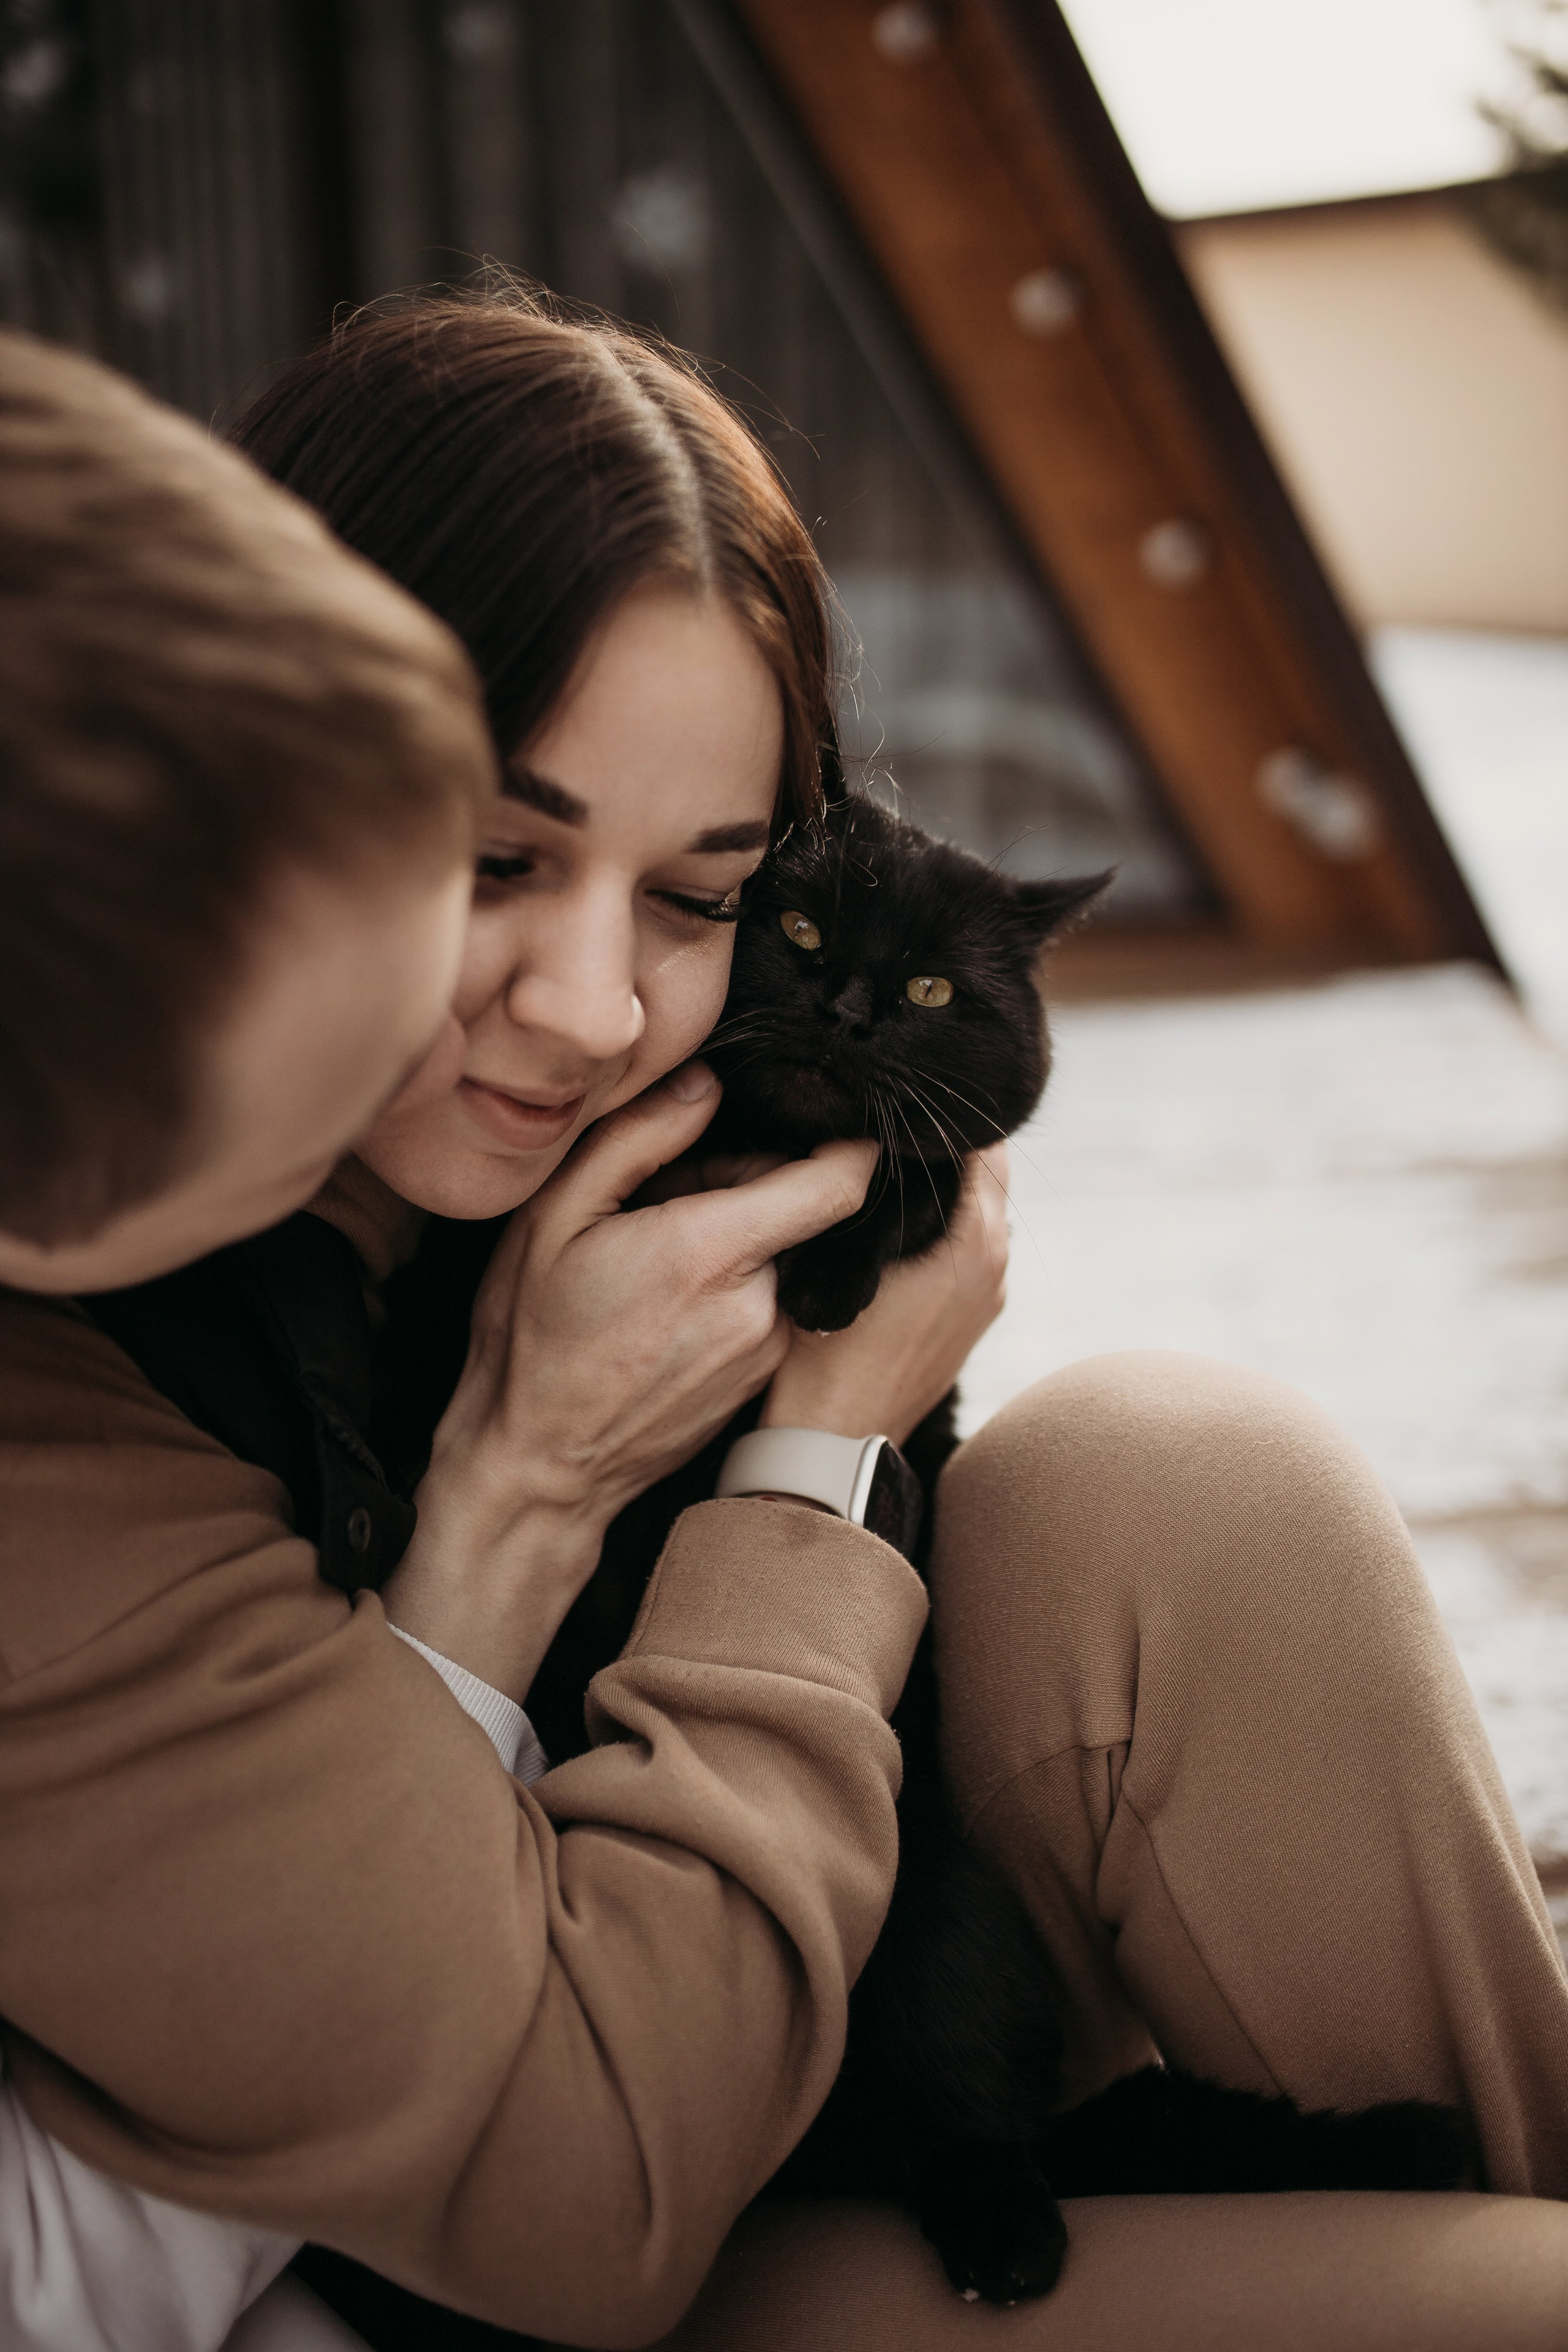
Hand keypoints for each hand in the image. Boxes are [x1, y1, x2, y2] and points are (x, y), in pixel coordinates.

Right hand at [382, 1064, 875, 1696]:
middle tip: (673, 1195)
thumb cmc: (533, 1337)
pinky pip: (774, 1301)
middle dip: (751, 1183)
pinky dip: (739, 1283)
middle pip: (802, 1208)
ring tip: (664, 1256)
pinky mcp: (763, 1376)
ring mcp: (766, 1348)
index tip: (829, 1113)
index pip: (838, 1182)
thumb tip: (706, 1083)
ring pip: (786, 1254)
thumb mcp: (556, 1217)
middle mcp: (758, 1305)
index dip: (847, 1138)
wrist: (540, 1464)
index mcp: (710, 1252)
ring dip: (744, 1237)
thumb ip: (638, 1138)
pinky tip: (675, 1301)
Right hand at [760, 1143, 1010, 1446]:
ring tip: (893, 1167)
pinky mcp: (974, 1316)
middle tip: (894, 1125)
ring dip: (947, 1185)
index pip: (981, 1142)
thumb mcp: (838, 1255)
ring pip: (981, 1209)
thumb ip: (865, 1190)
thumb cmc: (823, 1349)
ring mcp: (990, 1293)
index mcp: (973, 1238)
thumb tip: (877, 1138)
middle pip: (988, 1170)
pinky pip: (971, 1248)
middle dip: (948, 1145)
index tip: (902, 1102)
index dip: (942, 1115)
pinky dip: (947, 1227)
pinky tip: (901, 1225)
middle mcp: (995, 1260)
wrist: (835, 1435)